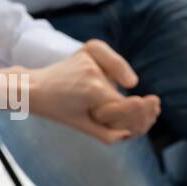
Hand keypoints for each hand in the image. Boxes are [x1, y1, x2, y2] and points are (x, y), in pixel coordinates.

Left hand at [28, 41, 159, 142]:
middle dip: (135, 105)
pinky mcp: (89, 51)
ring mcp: (90, 60)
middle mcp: (94, 73)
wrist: (33, 87)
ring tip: (123, 98)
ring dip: (121, 91)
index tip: (149, 113)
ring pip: (119, 79)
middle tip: (154, 105)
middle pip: (123, 95)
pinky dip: (120, 71)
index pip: (126, 107)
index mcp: (93, 92)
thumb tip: (131, 132)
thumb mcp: (83, 127)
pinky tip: (124, 79)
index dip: (136, 116)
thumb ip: (110, 133)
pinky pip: (113, 63)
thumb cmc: (56, 110)